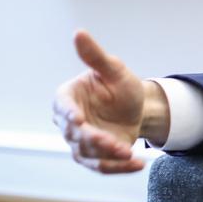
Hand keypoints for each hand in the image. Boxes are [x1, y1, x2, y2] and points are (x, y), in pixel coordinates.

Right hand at [52, 30, 162, 172]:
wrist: (139, 107)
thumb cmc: (121, 85)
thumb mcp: (114, 69)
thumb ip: (95, 56)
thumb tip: (79, 33)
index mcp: (68, 97)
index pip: (63, 107)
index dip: (69, 114)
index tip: (78, 120)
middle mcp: (70, 122)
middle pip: (76, 135)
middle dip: (94, 140)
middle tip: (114, 144)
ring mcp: (82, 141)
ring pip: (89, 154)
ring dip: (108, 156)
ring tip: (129, 154)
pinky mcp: (97, 156)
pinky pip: (104, 166)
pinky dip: (120, 168)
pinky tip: (139, 164)